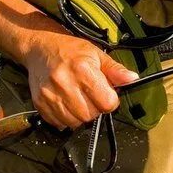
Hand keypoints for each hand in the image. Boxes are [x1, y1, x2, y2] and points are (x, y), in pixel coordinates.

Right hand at [19, 31, 138, 128]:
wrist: (40, 48)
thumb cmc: (69, 50)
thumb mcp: (96, 54)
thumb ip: (115, 70)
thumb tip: (132, 79)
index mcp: (83, 70)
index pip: (106, 102)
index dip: (110, 101)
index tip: (107, 95)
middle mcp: (65, 83)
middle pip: (90, 115)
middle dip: (95, 109)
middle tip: (91, 97)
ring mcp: (50, 95)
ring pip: (74, 122)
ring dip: (80, 116)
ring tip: (79, 100)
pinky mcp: (40, 103)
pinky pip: (59, 123)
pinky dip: (66, 118)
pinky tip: (67, 104)